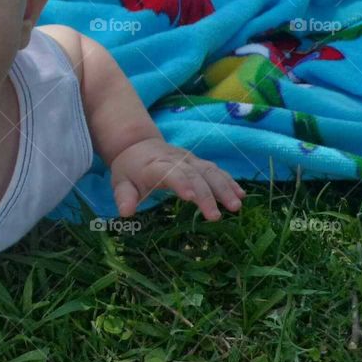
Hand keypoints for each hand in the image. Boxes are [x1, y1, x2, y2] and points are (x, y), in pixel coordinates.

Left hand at [110, 137, 244, 220]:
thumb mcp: (121, 182)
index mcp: (154, 166)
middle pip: (194, 175)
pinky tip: (240, 195)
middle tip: (216, 216)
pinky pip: (217, 170)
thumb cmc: (130, 170)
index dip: (180, 183)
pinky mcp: (199, 163)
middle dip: (207, 195)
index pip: (169, 173)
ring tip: (235, 206)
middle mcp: (176, 161)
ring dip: (224, 188)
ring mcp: (190, 161)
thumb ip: (124, 197)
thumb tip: (126, 213)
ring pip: (210, 172)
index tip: (190, 197)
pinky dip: (229, 182)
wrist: (139, 145)